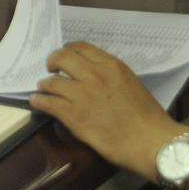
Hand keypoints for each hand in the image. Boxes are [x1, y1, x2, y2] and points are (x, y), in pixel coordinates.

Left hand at [30, 41, 180, 177]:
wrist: (152, 142)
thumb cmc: (148, 117)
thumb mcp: (130, 84)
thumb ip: (110, 76)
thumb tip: (92, 76)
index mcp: (112, 65)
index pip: (81, 47)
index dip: (68, 50)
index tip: (64, 57)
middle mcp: (95, 75)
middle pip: (62, 57)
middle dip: (53, 61)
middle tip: (50, 69)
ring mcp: (83, 94)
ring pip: (52, 81)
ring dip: (44, 85)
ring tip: (43, 89)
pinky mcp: (74, 115)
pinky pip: (48, 103)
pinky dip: (39, 101)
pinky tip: (36, 102)